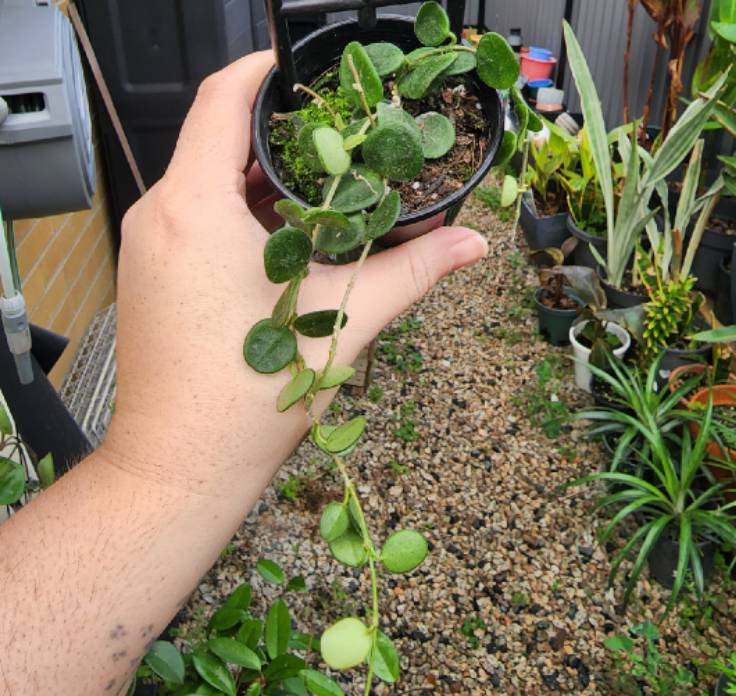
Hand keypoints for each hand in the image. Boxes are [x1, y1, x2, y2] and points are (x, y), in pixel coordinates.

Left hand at [103, 50, 487, 503]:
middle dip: (283, 137)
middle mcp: (160, 217)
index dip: (266, 72)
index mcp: (196, 209)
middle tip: (343, 143)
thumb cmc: (247, 401)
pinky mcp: (150, 276)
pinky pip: (195, 219)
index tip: (308, 72)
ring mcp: (149, 248)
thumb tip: (469, 244)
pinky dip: (240, 215)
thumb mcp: (340, 323)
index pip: (222, 100)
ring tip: (327, 193)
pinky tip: (288, 242)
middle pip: (219, 141)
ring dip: (264, 182)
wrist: (181, 465)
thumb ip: (410, 271)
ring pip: (208, 183)